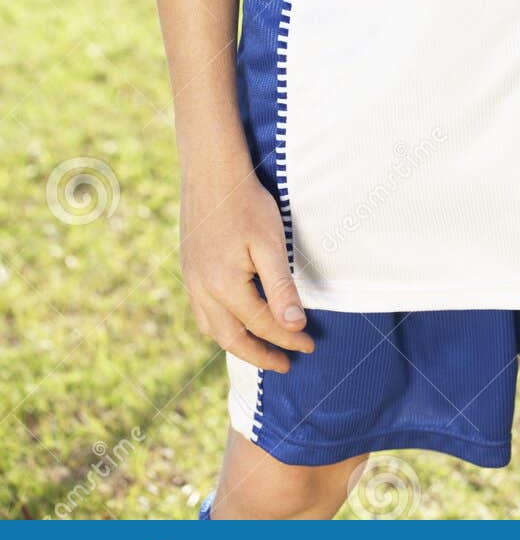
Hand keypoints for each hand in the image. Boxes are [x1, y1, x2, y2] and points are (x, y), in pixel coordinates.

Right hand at [180, 169, 314, 372]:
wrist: (212, 174)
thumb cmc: (247, 204)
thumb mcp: (271, 244)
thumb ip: (281, 288)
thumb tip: (294, 327)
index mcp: (225, 287)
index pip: (263, 325)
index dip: (289, 339)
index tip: (310, 345)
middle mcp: (203, 291)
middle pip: (233, 339)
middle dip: (261, 355)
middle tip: (286, 365)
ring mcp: (192, 282)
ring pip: (213, 330)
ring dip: (238, 346)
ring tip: (261, 351)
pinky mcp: (189, 272)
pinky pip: (201, 314)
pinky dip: (220, 328)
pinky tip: (233, 323)